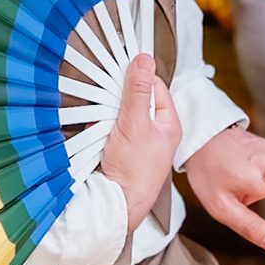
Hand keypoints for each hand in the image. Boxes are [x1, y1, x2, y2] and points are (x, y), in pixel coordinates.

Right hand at [96, 53, 182, 233]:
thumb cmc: (134, 171)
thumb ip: (138, 91)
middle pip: (134, 98)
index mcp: (168, 124)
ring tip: (105, 124)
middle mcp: (153, 132)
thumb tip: (144, 59)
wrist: (116, 205)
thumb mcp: (136, 124)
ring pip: (118, 113)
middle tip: (111, 102)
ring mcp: (135, 141)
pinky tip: (97, 135)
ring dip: (107, 114)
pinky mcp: (118, 149)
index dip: (138, 77)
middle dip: (117, 99)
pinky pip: (107, 128)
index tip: (122, 69)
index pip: (155, 86)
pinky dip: (99, 128)